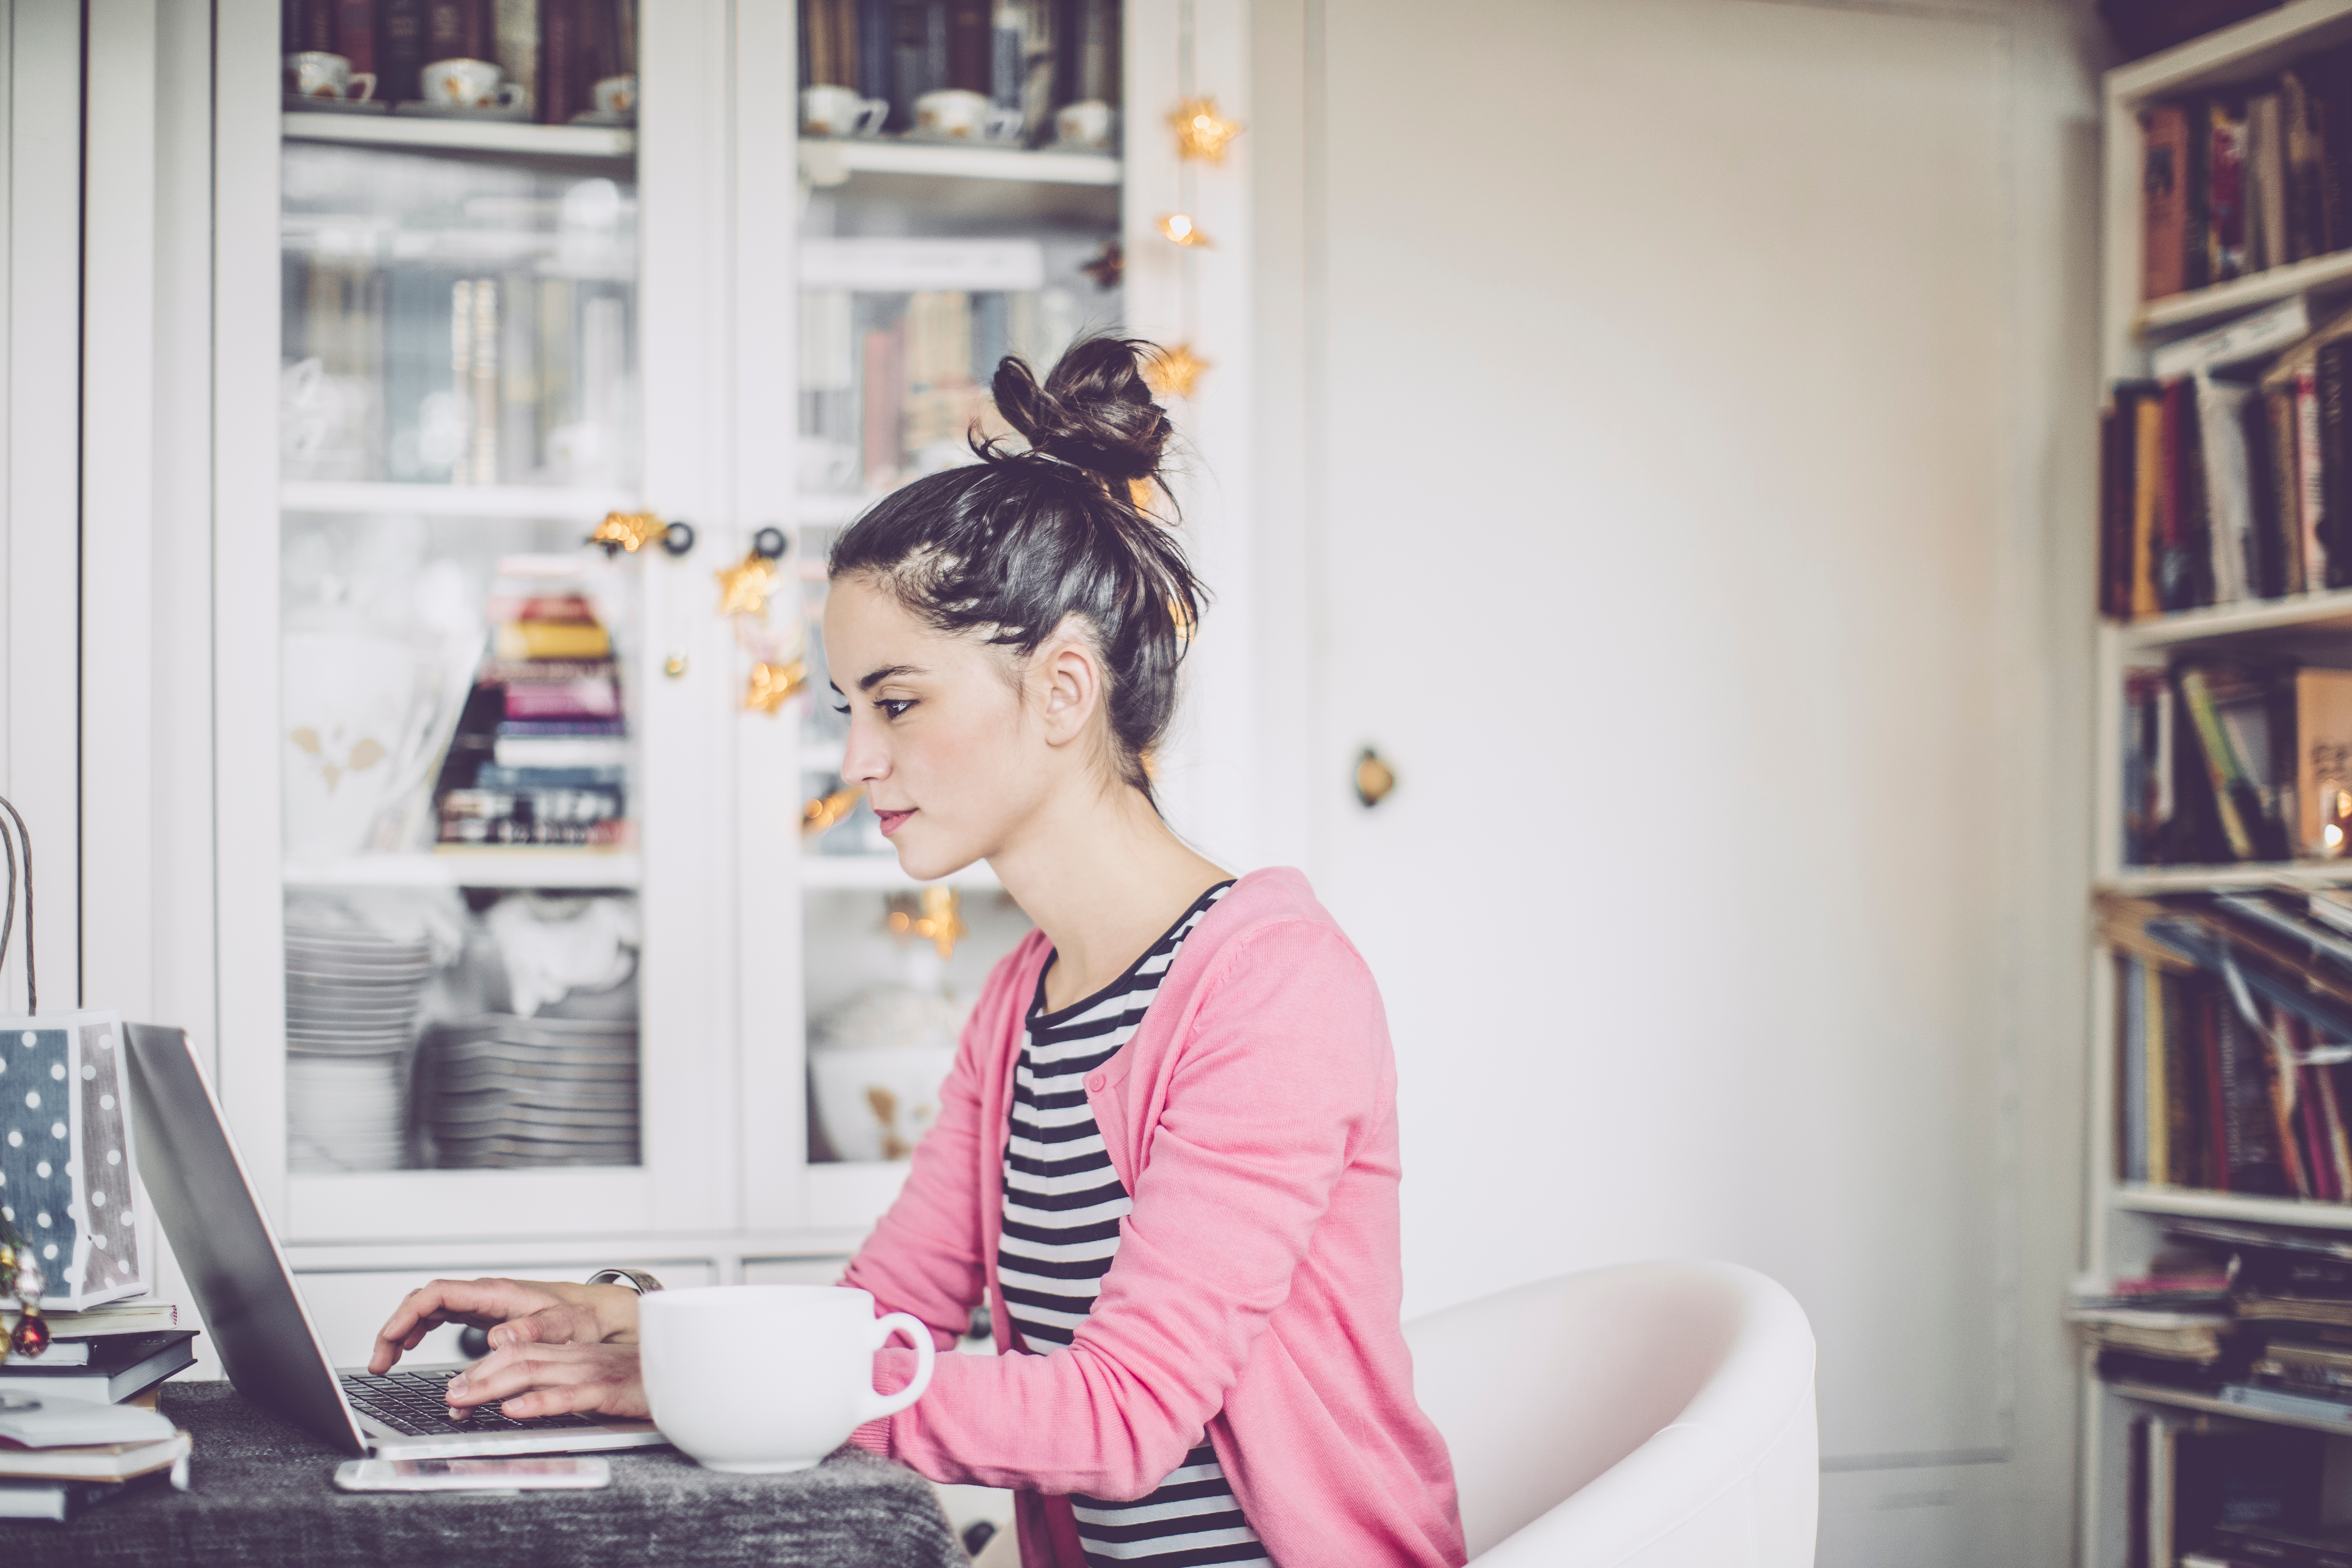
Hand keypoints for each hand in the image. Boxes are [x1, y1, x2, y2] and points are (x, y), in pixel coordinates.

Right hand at [368, 1277, 639, 1374]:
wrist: (601, 1311)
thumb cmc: (584, 1316)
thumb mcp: (564, 1325)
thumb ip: (533, 1331)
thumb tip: (497, 1338)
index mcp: (496, 1294)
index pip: (437, 1294)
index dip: (406, 1315)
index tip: (388, 1341)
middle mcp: (485, 1295)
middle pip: (424, 1301)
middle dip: (395, 1328)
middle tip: (379, 1362)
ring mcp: (483, 1303)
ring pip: (430, 1309)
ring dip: (404, 1332)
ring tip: (387, 1361)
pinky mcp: (486, 1314)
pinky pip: (443, 1317)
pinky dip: (421, 1331)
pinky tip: (412, 1347)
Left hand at [442, 1341, 649, 1421]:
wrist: (686, 1378)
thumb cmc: (638, 1383)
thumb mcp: (593, 1379)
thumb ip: (560, 1383)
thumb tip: (517, 1398)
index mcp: (572, 1352)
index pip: (518, 1350)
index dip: (482, 1367)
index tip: (456, 1387)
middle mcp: (576, 1357)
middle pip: (517, 1356)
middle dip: (477, 1376)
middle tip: (449, 1396)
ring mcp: (591, 1372)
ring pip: (533, 1371)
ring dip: (493, 1386)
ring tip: (466, 1401)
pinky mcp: (608, 1391)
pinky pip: (569, 1395)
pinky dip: (539, 1401)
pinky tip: (517, 1409)